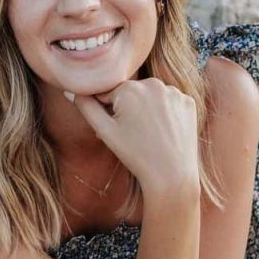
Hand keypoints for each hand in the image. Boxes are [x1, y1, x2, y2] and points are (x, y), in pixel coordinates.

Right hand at [64, 78, 198, 196]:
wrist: (171, 175)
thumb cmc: (135, 154)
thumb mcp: (104, 131)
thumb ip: (85, 107)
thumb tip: (70, 91)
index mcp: (129, 88)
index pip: (108, 93)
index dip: (108, 112)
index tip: (116, 130)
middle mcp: (153, 83)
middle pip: (131, 92)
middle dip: (127, 109)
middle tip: (131, 135)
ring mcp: (174, 92)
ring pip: (150, 96)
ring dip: (146, 109)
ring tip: (148, 134)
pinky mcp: (188, 102)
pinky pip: (169, 102)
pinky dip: (165, 113)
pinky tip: (164, 131)